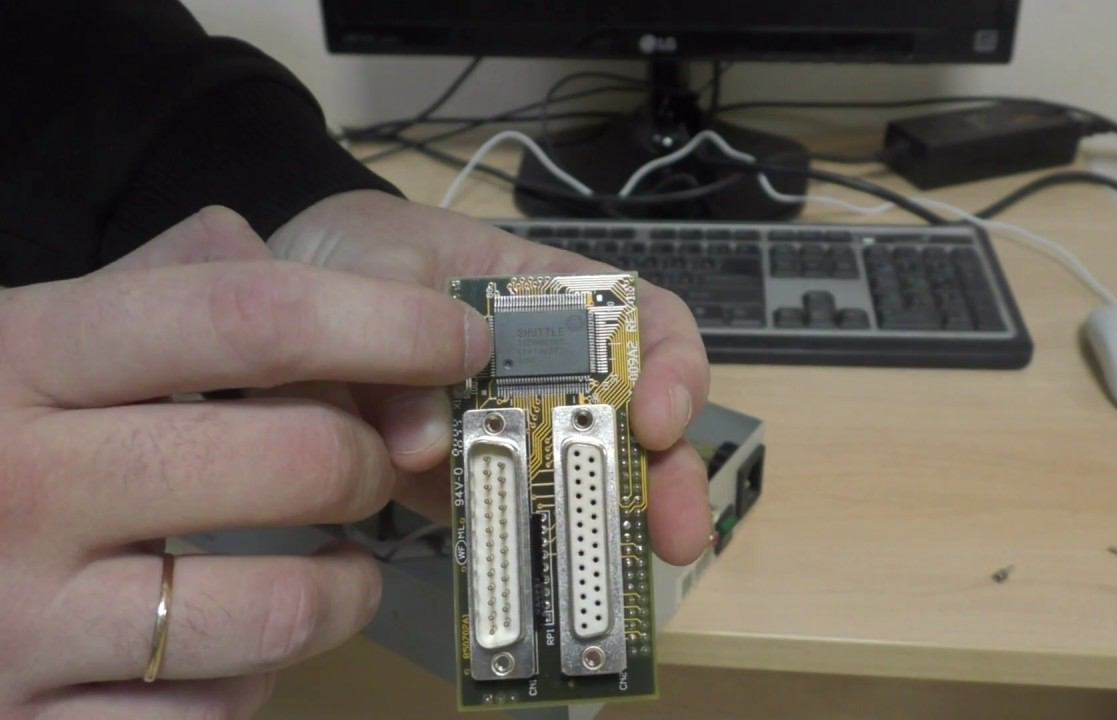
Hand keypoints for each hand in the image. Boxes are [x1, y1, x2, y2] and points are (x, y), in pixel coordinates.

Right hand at [0, 207, 488, 716]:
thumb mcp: (2, 346)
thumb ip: (127, 292)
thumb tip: (246, 240)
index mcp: (16, 360)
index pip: (245, 317)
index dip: (382, 323)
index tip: (460, 339)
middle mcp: (19, 486)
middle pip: (298, 460)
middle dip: (374, 460)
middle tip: (369, 463)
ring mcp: (20, 624)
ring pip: (284, 607)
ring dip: (346, 586)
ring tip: (334, 568)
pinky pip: (215, 714)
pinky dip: (251, 684)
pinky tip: (224, 650)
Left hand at [269, 190, 712, 564]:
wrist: (272, 303)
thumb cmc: (348, 254)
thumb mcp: (370, 266)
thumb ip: (391, 333)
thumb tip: (422, 444)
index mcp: (549, 296)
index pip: (642, 320)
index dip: (670, 365)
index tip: (656, 419)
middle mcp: (545, 370)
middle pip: (632, 417)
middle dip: (666, 475)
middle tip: (677, 530)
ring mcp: (506, 434)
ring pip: (581, 482)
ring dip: (612, 529)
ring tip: (628, 574)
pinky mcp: (459, 486)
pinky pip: (508, 522)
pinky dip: (531, 556)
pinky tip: (545, 591)